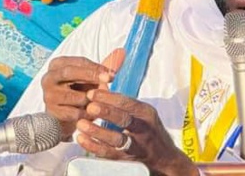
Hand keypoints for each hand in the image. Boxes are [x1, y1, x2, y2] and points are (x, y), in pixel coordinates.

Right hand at [41, 48, 123, 139]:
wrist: (65, 114)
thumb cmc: (79, 89)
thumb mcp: (92, 76)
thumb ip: (106, 65)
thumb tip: (122, 52)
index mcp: (58, 64)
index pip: (79, 61)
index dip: (97, 67)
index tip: (112, 73)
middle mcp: (49, 78)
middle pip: (70, 72)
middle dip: (91, 75)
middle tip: (108, 80)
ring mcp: (48, 96)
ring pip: (73, 95)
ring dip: (90, 99)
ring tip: (100, 101)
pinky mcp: (52, 112)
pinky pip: (73, 113)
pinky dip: (86, 113)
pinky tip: (93, 113)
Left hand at [76, 89, 195, 175]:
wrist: (163, 156)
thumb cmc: (149, 129)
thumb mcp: (142, 112)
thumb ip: (123, 102)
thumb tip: (102, 85)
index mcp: (146, 113)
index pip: (128, 103)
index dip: (109, 97)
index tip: (92, 93)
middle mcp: (143, 128)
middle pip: (125, 119)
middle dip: (106, 112)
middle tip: (89, 106)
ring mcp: (136, 145)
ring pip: (116, 139)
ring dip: (97, 131)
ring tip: (81, 124)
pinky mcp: (127, 159)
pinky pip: (108, 153)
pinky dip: (93, 146)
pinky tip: (82, 139)